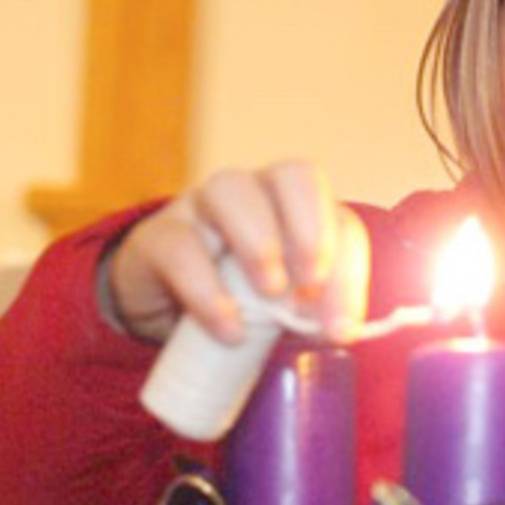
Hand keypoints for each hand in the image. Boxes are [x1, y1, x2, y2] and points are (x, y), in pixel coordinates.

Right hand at [108, 160, 368, 343]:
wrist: (165, 312)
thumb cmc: (242, 301)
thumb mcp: (283, 307)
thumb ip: (312, 310)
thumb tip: (340, 328)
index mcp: (298, 207)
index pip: (338, 217)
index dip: (347, 268)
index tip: (340, 323)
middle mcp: (255, 192)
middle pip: (293, 175)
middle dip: (311, 229)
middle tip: (312, 285)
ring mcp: (201, 205)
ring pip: (230, 190)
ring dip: (259, 242)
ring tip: (271, 295)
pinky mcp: (157, 236)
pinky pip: (180, 246)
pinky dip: (207, 290)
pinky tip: (228, 327)